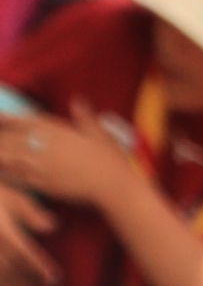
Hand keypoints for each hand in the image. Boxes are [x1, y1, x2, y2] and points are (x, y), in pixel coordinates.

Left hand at [0, 107, 130, 212]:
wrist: (109, 183)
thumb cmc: (107, 155)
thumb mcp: (97, 130)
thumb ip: (83, 115)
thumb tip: (76, 100)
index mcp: (56, 130)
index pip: (25, 122)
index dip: (9, 119)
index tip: (0, 117)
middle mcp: (43, 147)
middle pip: (11, 141)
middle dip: (1, 139)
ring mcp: (39, 167)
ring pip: (9, 160)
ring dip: (1, 156)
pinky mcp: (40, 185)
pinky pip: (16, 179)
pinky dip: (7, 174)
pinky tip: (3, 174)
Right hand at [0, 183, 58, 285]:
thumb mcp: (12, 195)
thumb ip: (31, 212)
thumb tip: (54, 227)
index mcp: (3, 231)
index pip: (24, 254)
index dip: (40, 267)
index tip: (55, 279)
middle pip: (12, 271)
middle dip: (29, 284)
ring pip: (0, 277)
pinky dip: (2, 285)